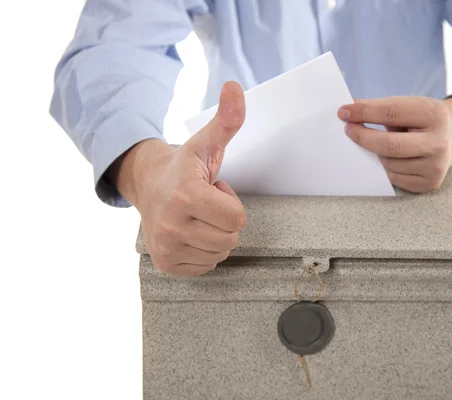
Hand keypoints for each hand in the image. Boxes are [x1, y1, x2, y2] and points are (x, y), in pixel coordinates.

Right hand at [110, 82, 246, 275]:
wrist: (147, 184)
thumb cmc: (184, 166)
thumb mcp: (206, 142)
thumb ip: (227, 119)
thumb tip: (235, 87)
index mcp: (185, 196)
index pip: (237, 219)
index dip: (231, 202)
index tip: (213, 190)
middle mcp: (170, 226)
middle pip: (230, 238)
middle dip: (224, 220)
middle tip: (205, 204)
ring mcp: (165, 248)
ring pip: (220, 253)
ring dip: (215, 235)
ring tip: (197, 215)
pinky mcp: (165, 263)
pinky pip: (207, 266)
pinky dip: (204, 251)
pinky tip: (190, 231)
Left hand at [338, 97, 451, 192]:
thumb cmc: (422, 119)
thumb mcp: (408, 105)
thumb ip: (380, 107)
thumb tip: (349, 111)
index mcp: (434, 114)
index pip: (391, 113)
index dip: (364, 113)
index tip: (344, 112)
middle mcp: (438, 142)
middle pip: (389, 145)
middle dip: (363, 137)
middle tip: (348, 130)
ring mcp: (435, 166)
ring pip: (388, 163)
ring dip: (378, 154)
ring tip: (386, 144)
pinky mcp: (429, 183)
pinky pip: (394, 178)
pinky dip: (387, 168)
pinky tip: (395, 158)